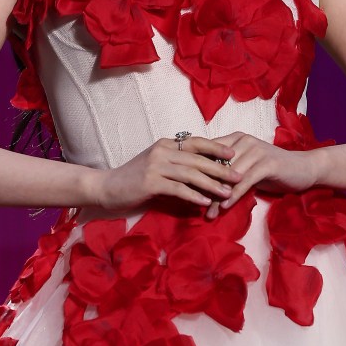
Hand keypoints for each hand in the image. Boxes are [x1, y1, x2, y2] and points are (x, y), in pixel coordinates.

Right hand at [92, 136, 243, 214]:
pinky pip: (178, 188)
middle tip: (239, 176)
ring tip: (227, 193)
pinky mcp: (150, 182)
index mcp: (165, 144)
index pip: (196, 142)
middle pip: (198, 159)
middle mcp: (162, 151)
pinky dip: (193, 195)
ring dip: (211, 184)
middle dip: (220, 168)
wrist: (106, 187)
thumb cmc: (133, 179)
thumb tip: (202, 171)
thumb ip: (176, 164)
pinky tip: (205, 203)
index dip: (216, 148)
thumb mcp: (156, 165)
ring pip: (191, 174)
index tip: (234, 154)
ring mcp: (155, 166)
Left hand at [203, 132, 319, 220]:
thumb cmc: (272, 169)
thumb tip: (200, 182)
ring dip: (218, 196)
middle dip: (204, 186)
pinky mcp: (267, 163)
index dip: (195, 168)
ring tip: (209, 213)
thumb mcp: (246, 165)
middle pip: (217, 164)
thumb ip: (227, 168)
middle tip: (194, 206)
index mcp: (235, 138)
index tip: (183, 187)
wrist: (304, 168)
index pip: (209, 151)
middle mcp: (244, 140)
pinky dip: (234, 195)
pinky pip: (245, 181)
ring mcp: (256, 150)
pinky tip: (225, 206)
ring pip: (229, 175)